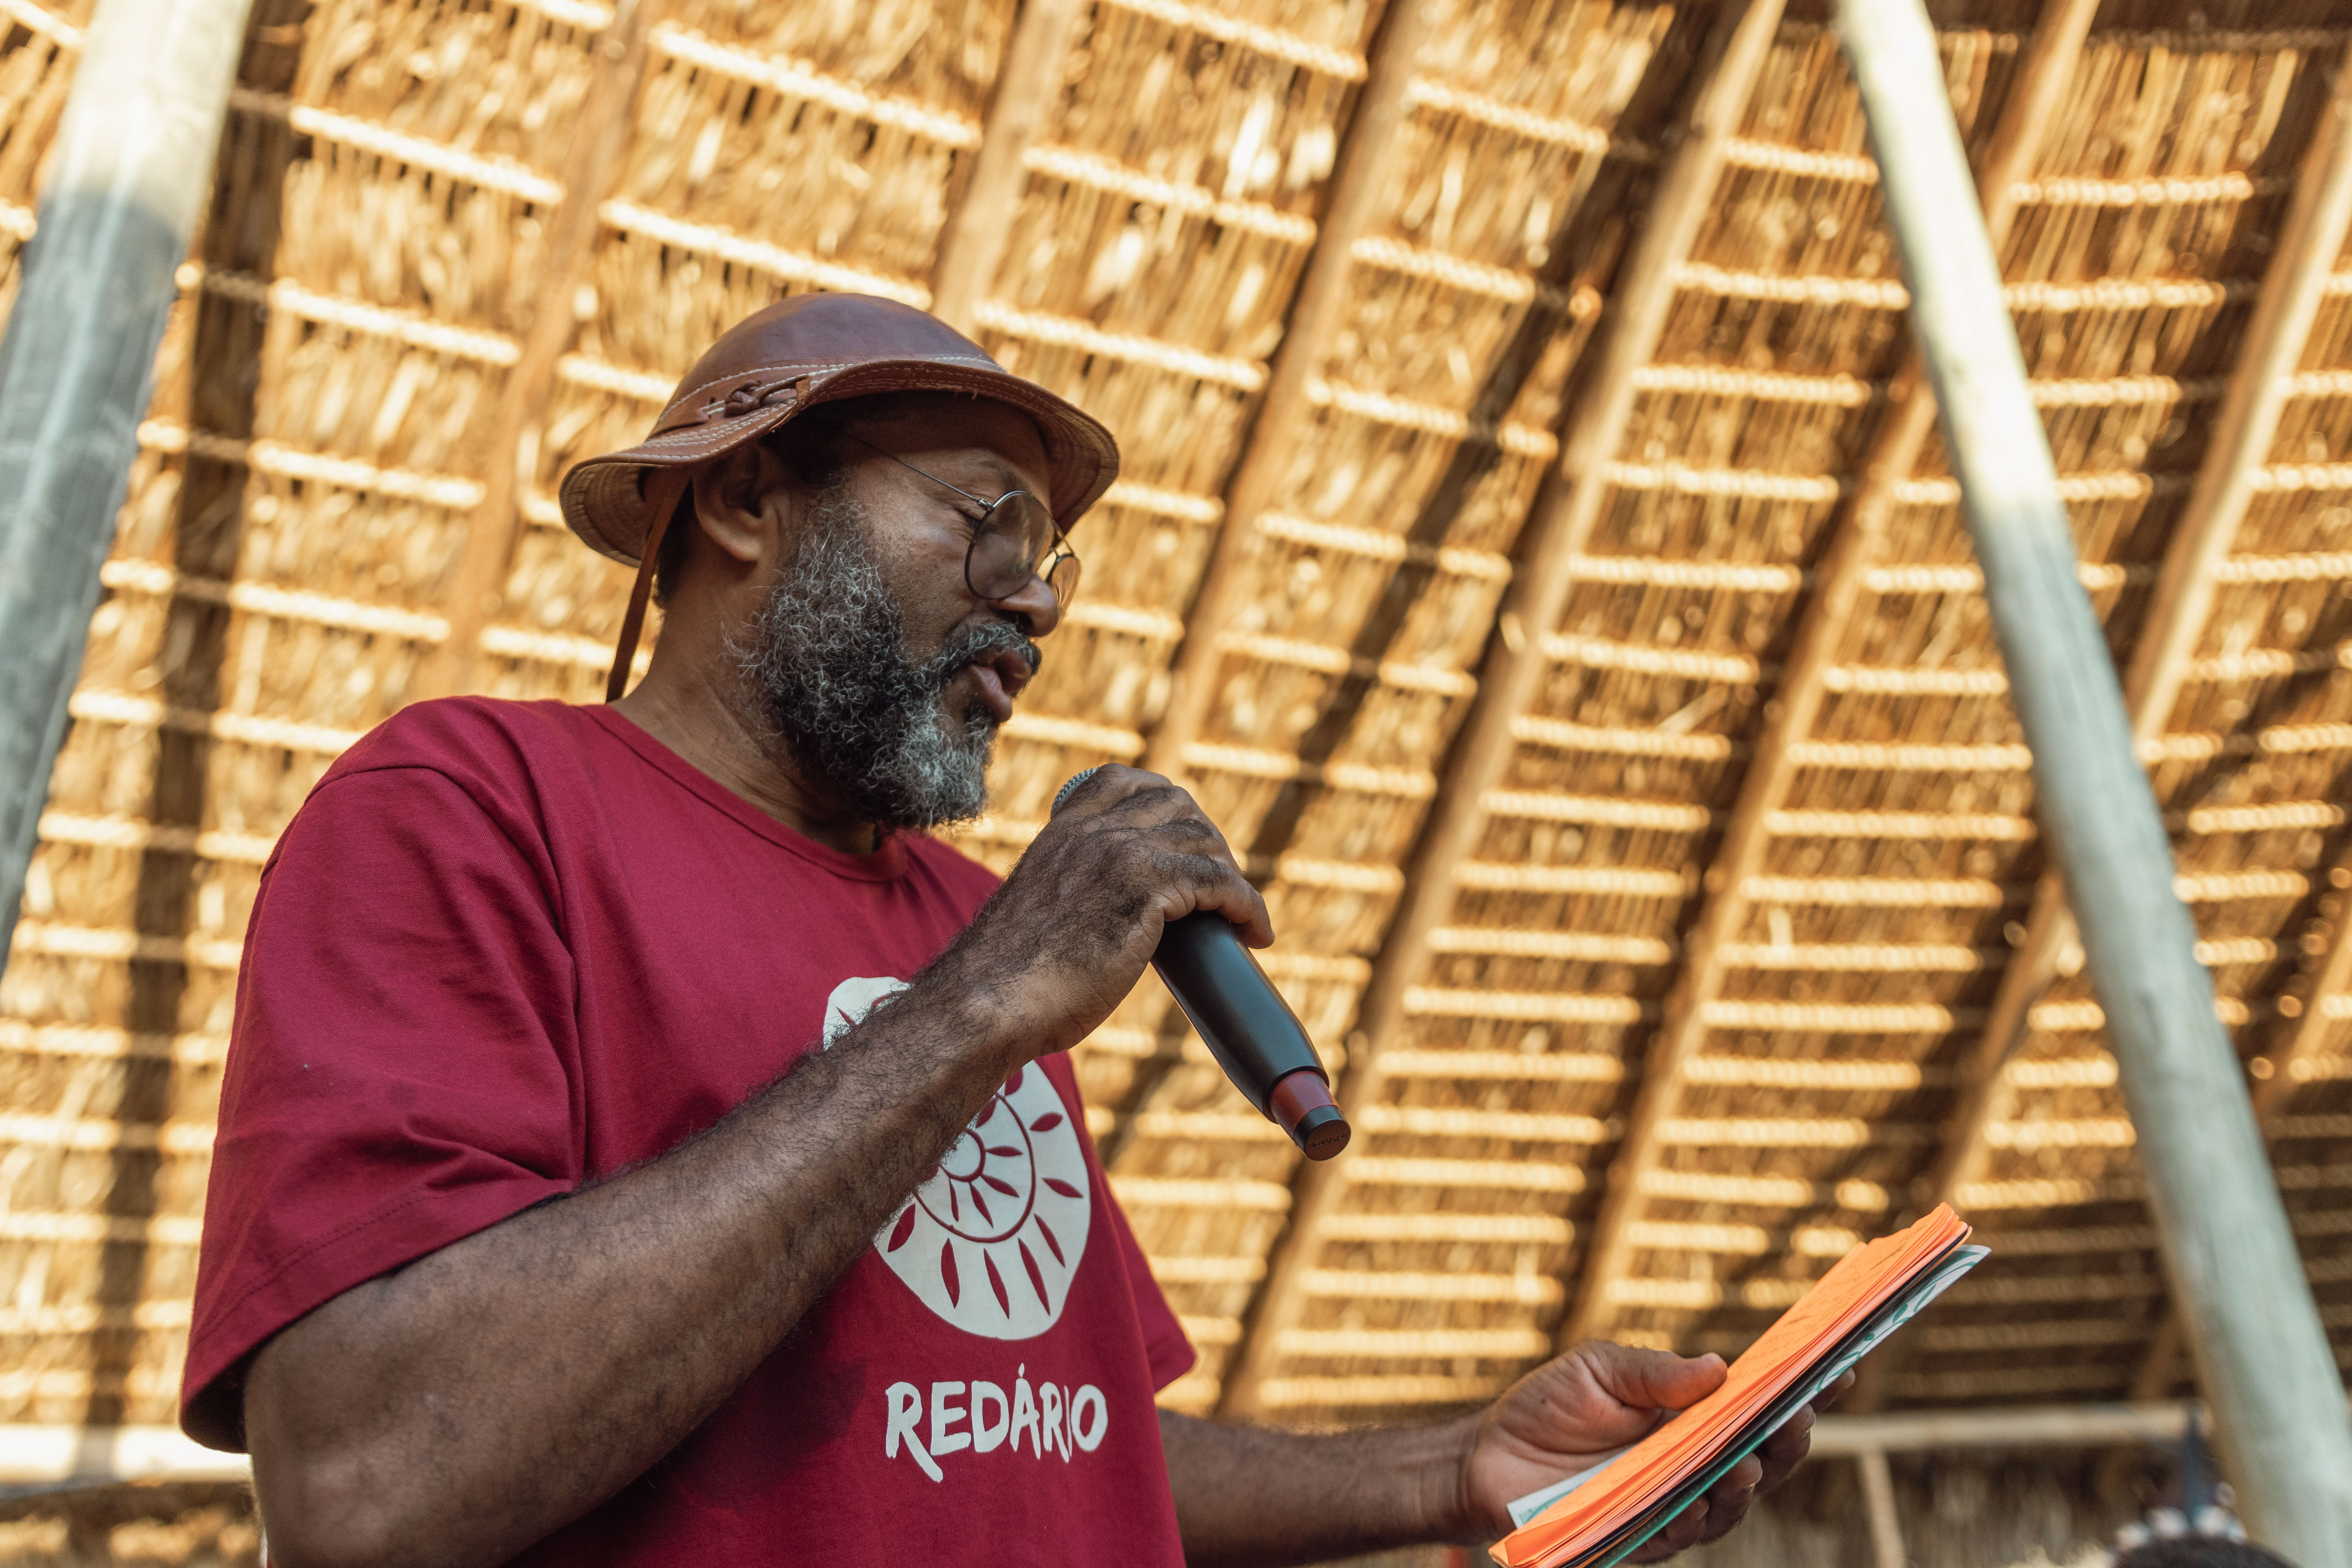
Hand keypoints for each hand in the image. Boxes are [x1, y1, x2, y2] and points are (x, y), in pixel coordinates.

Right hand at [937, 766, 1271, 1057]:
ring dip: (1230, 874)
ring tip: (1238, 913)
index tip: (1183, 833)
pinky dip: (1247, 905)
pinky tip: (1255, 933)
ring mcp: (1119, 853)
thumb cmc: (1008, 981)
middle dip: (1206, 839)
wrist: (990, 1001)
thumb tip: (1093, 926)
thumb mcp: (1037, 916)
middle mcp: (1091, 831)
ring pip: (1202, 840)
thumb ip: (1067, 899)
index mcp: (1061, 833)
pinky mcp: (1146, 888)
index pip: (1119, 781)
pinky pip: (1221, 883)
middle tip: (1220, 886)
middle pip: (1176, 804)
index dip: (1163, 799)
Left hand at [1452, 1341, 1850, 1558]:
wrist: (1485, 1459)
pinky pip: (1686, 1529)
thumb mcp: (1597, 1370)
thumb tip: (1720, 1368)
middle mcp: (1693, 1467)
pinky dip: (1705, 1508)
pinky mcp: (1643, 1537)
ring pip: (1733, 1501)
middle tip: (1806, 1409)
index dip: (1804, 1392)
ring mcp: (1673, 1505)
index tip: (1841, 1364)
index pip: (1759, 1409)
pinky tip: (1716, 1486)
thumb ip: (1655, 1372)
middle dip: (1791, 1436)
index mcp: (1691, 1422)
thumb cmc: (1545, 1409)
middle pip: (1764, 1460)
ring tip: (1755, 1452)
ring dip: (1752, 1476)